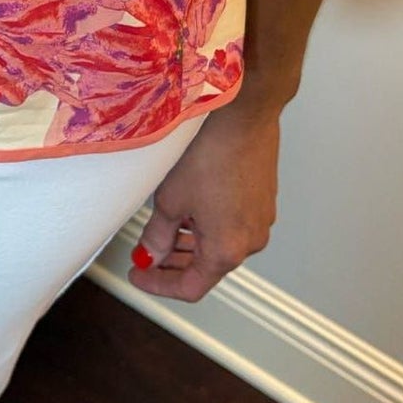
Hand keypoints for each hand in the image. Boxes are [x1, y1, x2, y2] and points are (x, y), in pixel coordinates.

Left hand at [127, 100, 280, 303]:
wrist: (244, 114)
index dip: (159, 285)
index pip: (191, 287)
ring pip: (221, 246)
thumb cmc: (211, 153)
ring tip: (164, 231)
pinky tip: (189, 211)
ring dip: (191, 245)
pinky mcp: (263, 200)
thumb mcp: (171, 199)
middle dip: (174, 265)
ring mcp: (261, 220)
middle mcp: (251, 240)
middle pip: (208, 269)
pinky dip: (209, 227)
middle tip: (147, 256)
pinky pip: (233, 226)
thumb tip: (150, 255)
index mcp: (228, 250)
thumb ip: (158, 235)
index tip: (139, 275)